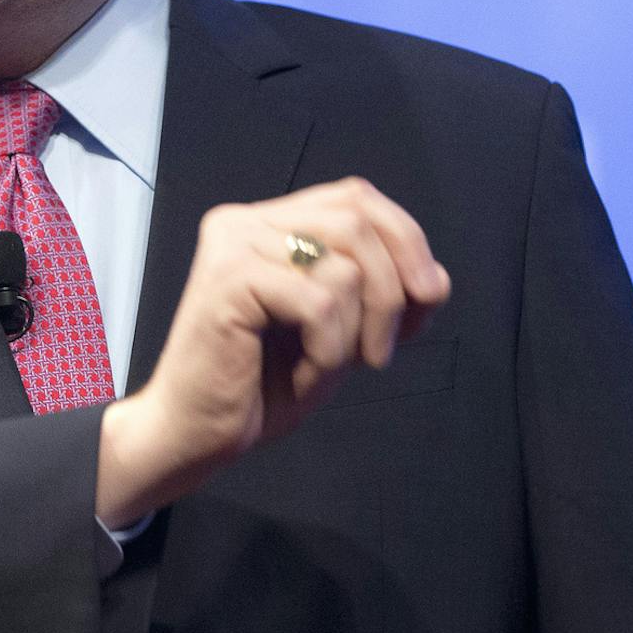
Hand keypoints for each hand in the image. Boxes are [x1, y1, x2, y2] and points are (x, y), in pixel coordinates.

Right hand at [97, 177, 449, 524]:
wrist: (195, 435)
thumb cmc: (261, 387)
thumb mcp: (340, 332)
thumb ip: (380, 295)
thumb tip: (437, 278)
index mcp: (269, 222)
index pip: (357, 197)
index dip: (406, 242)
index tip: (423, 304)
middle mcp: (246, 220)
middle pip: (358, 217)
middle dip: (394, 287)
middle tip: (384, 350)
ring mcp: (234, 244)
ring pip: (346, 263)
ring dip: (358, 329)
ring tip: (330, 367)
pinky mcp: (229, 278)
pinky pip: (319, 302)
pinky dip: (329, 349)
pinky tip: (306, 375)